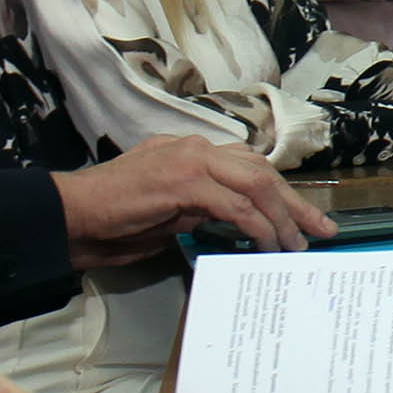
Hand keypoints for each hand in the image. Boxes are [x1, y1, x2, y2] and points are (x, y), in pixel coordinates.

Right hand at [51, 133, 320, 264]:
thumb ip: (201, 209)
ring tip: (294, 245)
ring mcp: (189, 160)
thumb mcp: (168, 211)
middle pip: (261, 170)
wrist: (71, 215)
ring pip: (256, 183)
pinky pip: (235, 204)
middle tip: (321, 231)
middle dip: (295, 203)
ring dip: (281, 216)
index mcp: (191, 151)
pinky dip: (257, 225)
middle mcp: (194, 147)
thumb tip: (237, 224)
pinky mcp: (183, 181)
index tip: (303, 219)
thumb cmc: (112, 219)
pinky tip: (267, 244)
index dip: (281, 192)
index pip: (249, 166)